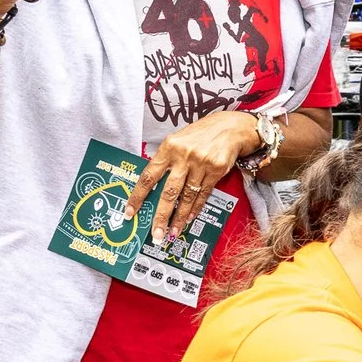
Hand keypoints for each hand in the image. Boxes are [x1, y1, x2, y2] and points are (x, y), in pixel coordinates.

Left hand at [125, 110, 260, 242]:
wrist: (231, 127)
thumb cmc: (201, 134)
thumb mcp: (178, 140)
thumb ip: (166, 160)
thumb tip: (152, 184)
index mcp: (169, 147)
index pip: (148, 176)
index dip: (138, 197)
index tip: (130, 212)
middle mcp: (184, 156)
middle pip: (168, 192)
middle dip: (161, 216)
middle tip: (156, 234)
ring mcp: (201, 164)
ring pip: (187, 197)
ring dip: (179, 217)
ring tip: (172, 231)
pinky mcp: (216, 171)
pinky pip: (203, 194)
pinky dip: (195, 208)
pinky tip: (189, 217)